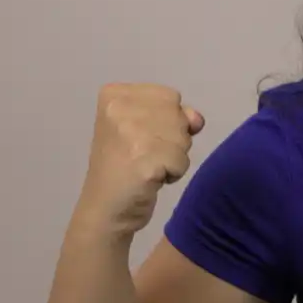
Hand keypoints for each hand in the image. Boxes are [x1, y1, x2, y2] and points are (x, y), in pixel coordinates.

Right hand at [76, 83, 205, 236]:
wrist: (106, 208)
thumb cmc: (124, 165)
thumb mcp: (144, 127)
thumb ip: (174, 114)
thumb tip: (196, 120)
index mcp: (114, 94)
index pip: (169, 96)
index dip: (166, 121)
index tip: (141, 138)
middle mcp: (118, 107)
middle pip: (178, 115)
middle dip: (172, 139)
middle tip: (145, 154)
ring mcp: (130, 132)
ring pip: (183, 137)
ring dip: (174, 157)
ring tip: (147, 165)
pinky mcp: (144, 158)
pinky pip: (182, 160)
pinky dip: (173, 173)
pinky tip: (150, 178)